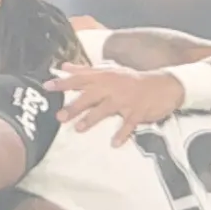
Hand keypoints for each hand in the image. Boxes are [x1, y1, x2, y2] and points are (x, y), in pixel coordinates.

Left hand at [48, 63, 183, 144]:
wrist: (163, 85)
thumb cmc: (131, 79)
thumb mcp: (109, 70)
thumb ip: (85, 69)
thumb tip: (64, 66)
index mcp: (104, 76)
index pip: (80, 78)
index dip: (64, 82)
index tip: (47, 86)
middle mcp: (113, 87)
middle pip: (90, 96)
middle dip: (75, 106)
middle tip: (59, 116)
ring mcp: (125, 100)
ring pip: (106, 109)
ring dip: (92, 119)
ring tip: (79, 128)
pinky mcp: (137, 112)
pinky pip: (128, 124)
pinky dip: (122, 134)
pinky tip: (114, 143)